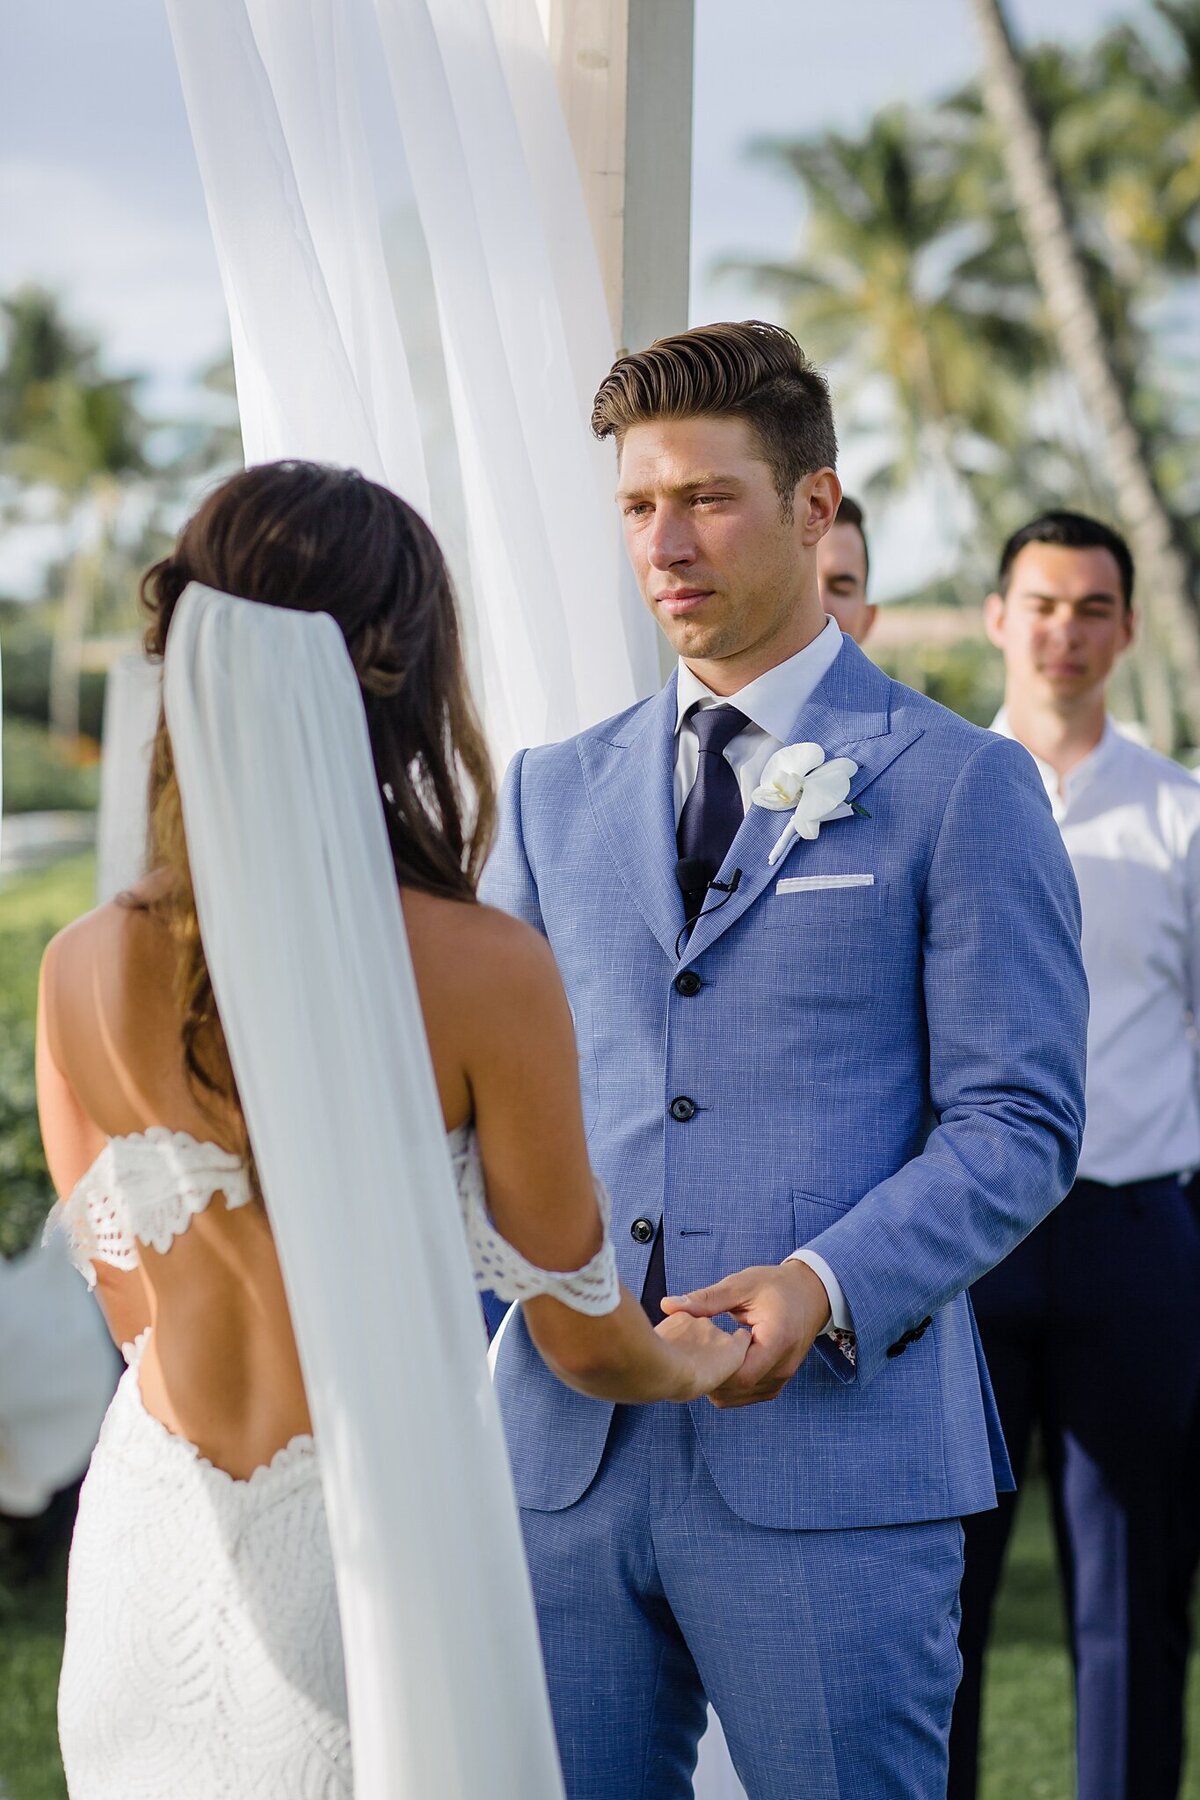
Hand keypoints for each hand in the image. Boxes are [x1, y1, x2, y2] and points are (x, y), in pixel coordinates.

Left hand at [660, 1261, 830, 1408]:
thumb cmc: (776, 1285)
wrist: (811, 1293)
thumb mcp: (741, 1285)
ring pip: (743, 1396)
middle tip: (684, 1361)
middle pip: (740, 1389)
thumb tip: (667, 1305)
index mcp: (777, 1340)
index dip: (713, 1371)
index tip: (689, 1355)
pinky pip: (750, 1394)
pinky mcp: (778, 1381)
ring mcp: (783, 1377)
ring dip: (719, 1385)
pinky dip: (731, 1387)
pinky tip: (715, 1368)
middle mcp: (784, 1365)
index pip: (741, 1374)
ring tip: (697, 1363)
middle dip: (710, 1378)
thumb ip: (706, 1299)